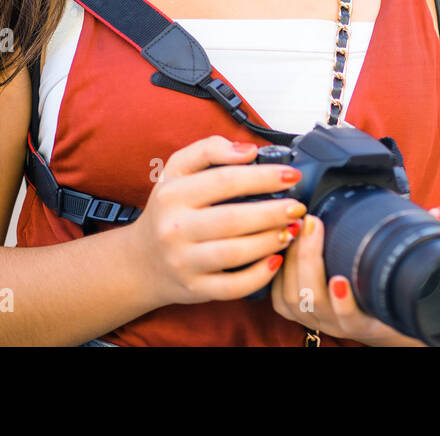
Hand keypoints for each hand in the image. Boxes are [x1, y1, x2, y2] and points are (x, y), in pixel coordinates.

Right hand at [127, 134, 308, 307]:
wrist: (141, 260)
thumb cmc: (169, 210)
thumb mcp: (177, 170)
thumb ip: (209, 150)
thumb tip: (248, 151)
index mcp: (172, 194)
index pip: (225, 181)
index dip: (264, 177)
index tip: (291, 175)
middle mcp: (174, 229)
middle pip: (233, 219)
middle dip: (273, 212)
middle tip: (298, 207)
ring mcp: (183, 262)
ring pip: (235, 253)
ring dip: (271, 241)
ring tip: (291, 230)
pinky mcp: (194, 289)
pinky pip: (232, 286)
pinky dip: (259, 275)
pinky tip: (277, 260)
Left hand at [270, 205, 439, 345]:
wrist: (380, 326)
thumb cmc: (393, 298)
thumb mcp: (413, 276)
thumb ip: (425, 242)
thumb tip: (437, 212)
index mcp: (368, 320)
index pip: (350, 318)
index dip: (342, 302)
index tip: (340, 278)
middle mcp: (337, 324)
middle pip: (312, 300)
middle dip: (309, 259)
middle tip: (313, 223)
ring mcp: (313, 320)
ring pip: (292, 296)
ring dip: (292, 259)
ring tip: (300, 225)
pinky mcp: (295, 312)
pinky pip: (277, 295)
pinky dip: (277, 269)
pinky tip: (283, 241)